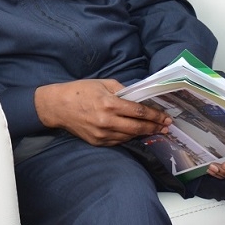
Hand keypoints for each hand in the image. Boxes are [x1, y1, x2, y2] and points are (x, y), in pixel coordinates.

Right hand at [35, 79, 172, 146]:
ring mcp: (102, 134)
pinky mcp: (97, 141)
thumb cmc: (79, 91)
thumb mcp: (102, 83)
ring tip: (155, 130)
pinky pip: (118, 141)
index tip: (165, 117)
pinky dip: (128, 137)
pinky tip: (135, 133)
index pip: (139, 112)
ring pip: (129, 136)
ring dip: (144, 134)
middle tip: (166, 127)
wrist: (57, 106)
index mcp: (109, 104)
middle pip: (138, 128)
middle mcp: (107, 121)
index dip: (155, 115)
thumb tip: (138, 97)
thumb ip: (122, 90)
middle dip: (154, 127)